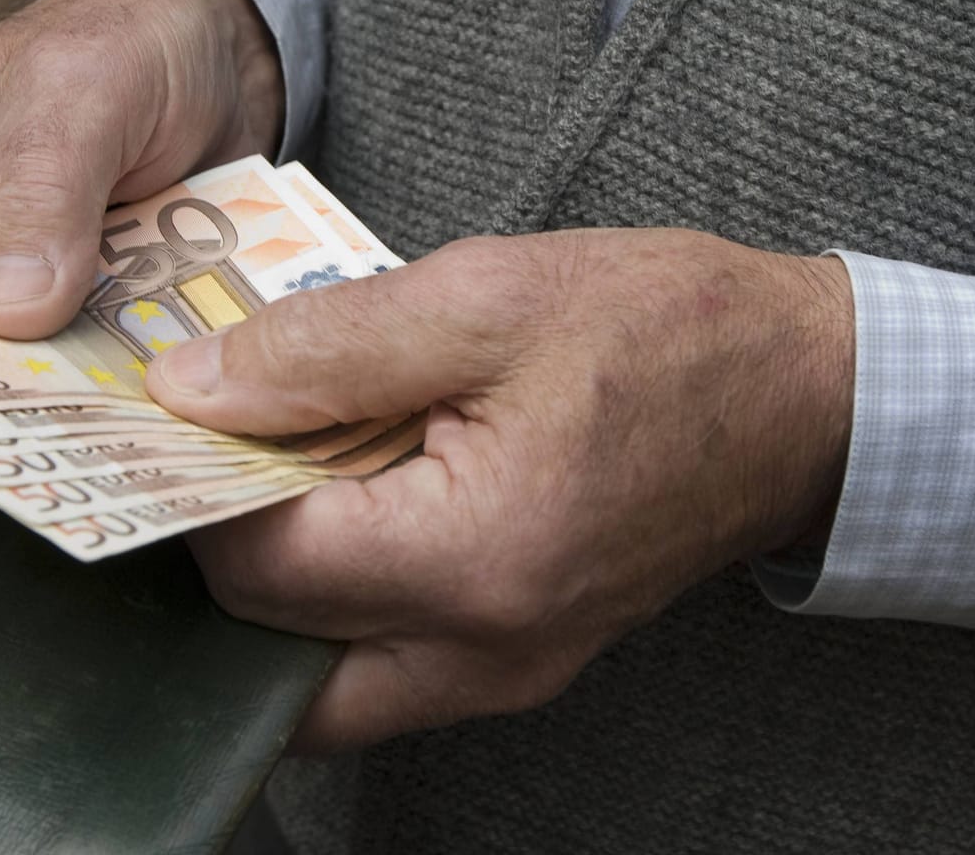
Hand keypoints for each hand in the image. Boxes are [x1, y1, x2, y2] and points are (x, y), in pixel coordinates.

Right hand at [0, 0, 282, 465]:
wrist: (226, 38)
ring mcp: (34, 291)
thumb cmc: (129, 32)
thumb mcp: (79, 89)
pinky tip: (176, 433)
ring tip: (124, 465)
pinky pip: (109, 374)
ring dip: (80, 420)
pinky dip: (138, 398)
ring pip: (37, 385)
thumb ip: (40, 190)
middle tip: (55, 471)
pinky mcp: (105, 313)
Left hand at [144, 229, 854, 751]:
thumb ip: (323, 347)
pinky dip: (339, 595)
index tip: (169, 410)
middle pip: (270, 646)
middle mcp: (485, 650)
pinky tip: (348, 497)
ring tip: (277, 467)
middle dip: (221, 547)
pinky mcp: (522, 659)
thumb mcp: (486, 297)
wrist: (805, 392)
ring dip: (277, 581)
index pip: (258, 563)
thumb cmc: (671, 331)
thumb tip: (193, 388)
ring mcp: (508, 672)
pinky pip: (384, 662)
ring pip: (320, 676)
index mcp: (474, 556)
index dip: (192, 482)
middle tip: (213, 445)